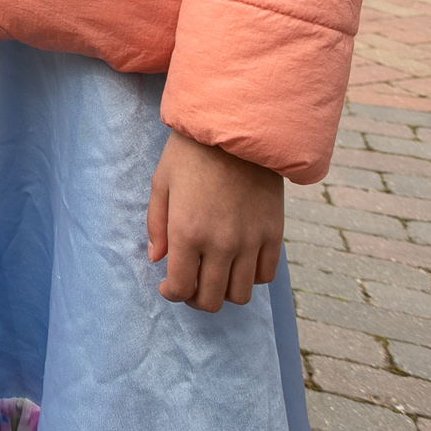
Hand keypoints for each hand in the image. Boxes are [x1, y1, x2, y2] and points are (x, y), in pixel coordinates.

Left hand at [147, 130, 284, 312]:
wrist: (236, 130)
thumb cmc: (191, 153)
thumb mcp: (161, 183)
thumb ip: (157, 226)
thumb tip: (157, 260)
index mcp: (188, 232)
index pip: (181, 288)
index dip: (172, 294)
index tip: (167, 286)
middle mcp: (221, 244)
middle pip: (212, 300)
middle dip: (195, 299)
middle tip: (189, 285)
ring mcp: (251, 241)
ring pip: (241, 294)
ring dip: (224, 292)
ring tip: (214, 275)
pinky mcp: (274, 234)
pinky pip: (265, 275)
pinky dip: (250, 277)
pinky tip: (238, 262)